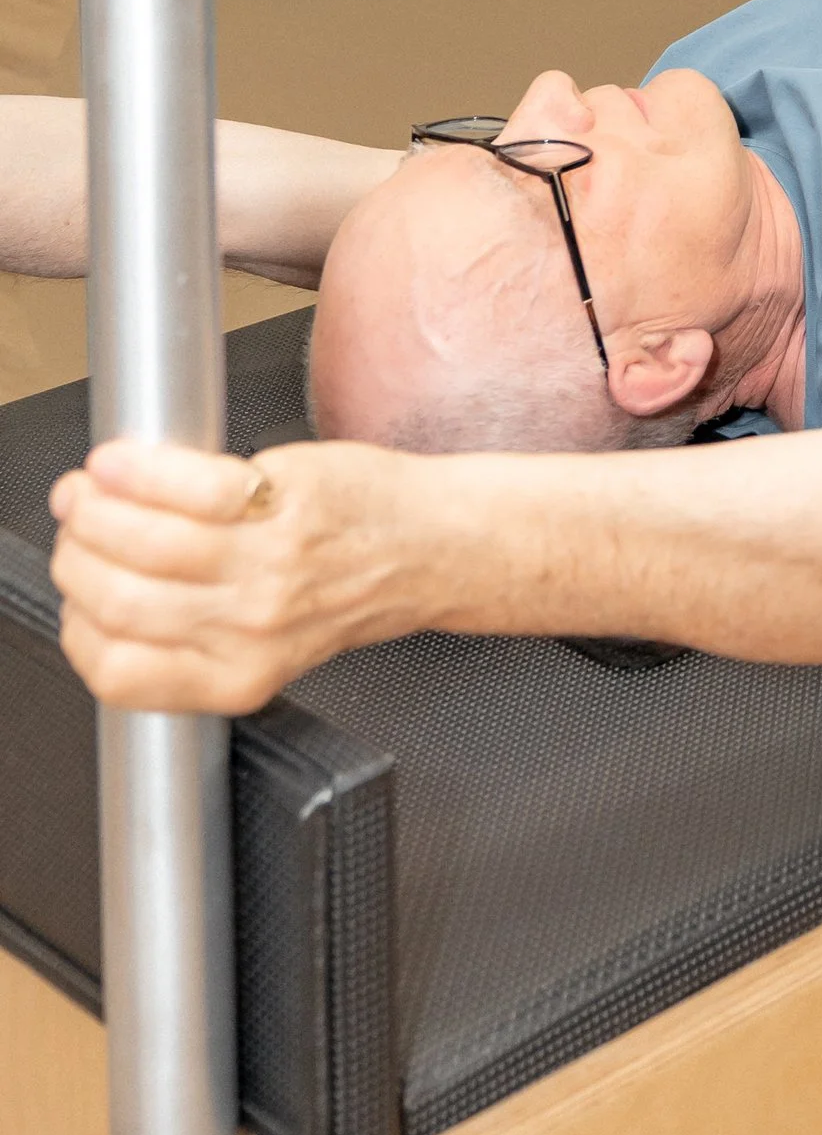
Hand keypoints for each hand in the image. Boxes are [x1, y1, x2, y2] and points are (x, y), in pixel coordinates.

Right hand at [48, 435, 413, 712]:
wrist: (431, 547)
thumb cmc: (353, 585)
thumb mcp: (265, 645)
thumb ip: (190, 637)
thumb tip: (102, 594)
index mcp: (234, 676)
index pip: (115, 671)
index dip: (77, 623)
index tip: (78, 585)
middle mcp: (249, 631)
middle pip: (118, 600)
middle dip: (78, 553)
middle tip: (80, 521)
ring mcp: (269, 569)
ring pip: (144, 542)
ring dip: (99, 505)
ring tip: (97, 484)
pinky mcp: (287, 508)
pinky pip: (192, 488)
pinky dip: (147, 469)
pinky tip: (133, 459)